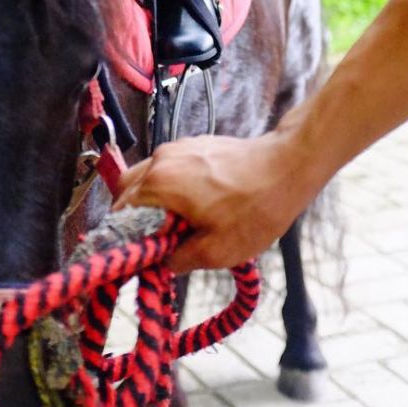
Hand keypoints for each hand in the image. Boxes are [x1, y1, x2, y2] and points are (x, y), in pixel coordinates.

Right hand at [112, 132, 314, 270]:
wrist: (287, 167)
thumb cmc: (254, 209)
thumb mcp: (216, 251)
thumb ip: (178, 260)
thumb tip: (161, 262)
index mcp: (158, 185)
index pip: (120, 213)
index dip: (125, 237)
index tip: (139, 253)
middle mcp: (160, 160)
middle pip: (126, 190)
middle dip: (134, 216)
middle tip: (156, 239)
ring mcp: (177, 148)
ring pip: (146, 176)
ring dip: (152, 200)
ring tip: (177, 221)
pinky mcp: (194, 144)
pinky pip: (167, 167)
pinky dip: (170, 186)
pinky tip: (195, 203)